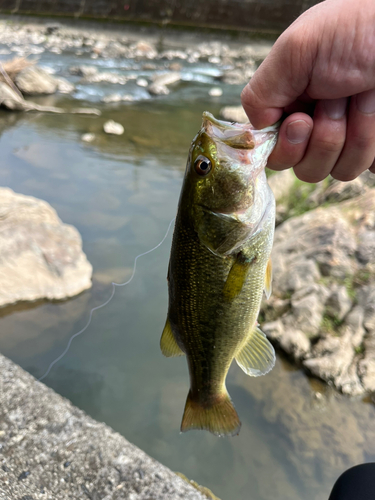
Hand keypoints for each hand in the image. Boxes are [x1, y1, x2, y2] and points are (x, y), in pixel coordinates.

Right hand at [241, 0, 374, 181]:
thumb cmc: (357, 28)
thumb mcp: (295, 50)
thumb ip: (259, 93)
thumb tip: (256, 129)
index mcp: (293, 106)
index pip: (274, 152)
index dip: (287, 145)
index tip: (302, 121)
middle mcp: (317, 126)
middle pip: (305, 168)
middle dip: (325, 138)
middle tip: (338, 100)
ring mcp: (348, 138)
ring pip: (339, 171)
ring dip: (355, 136)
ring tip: (364, 97)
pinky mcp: (373, 147)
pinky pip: (366, 169)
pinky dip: (373, 144)